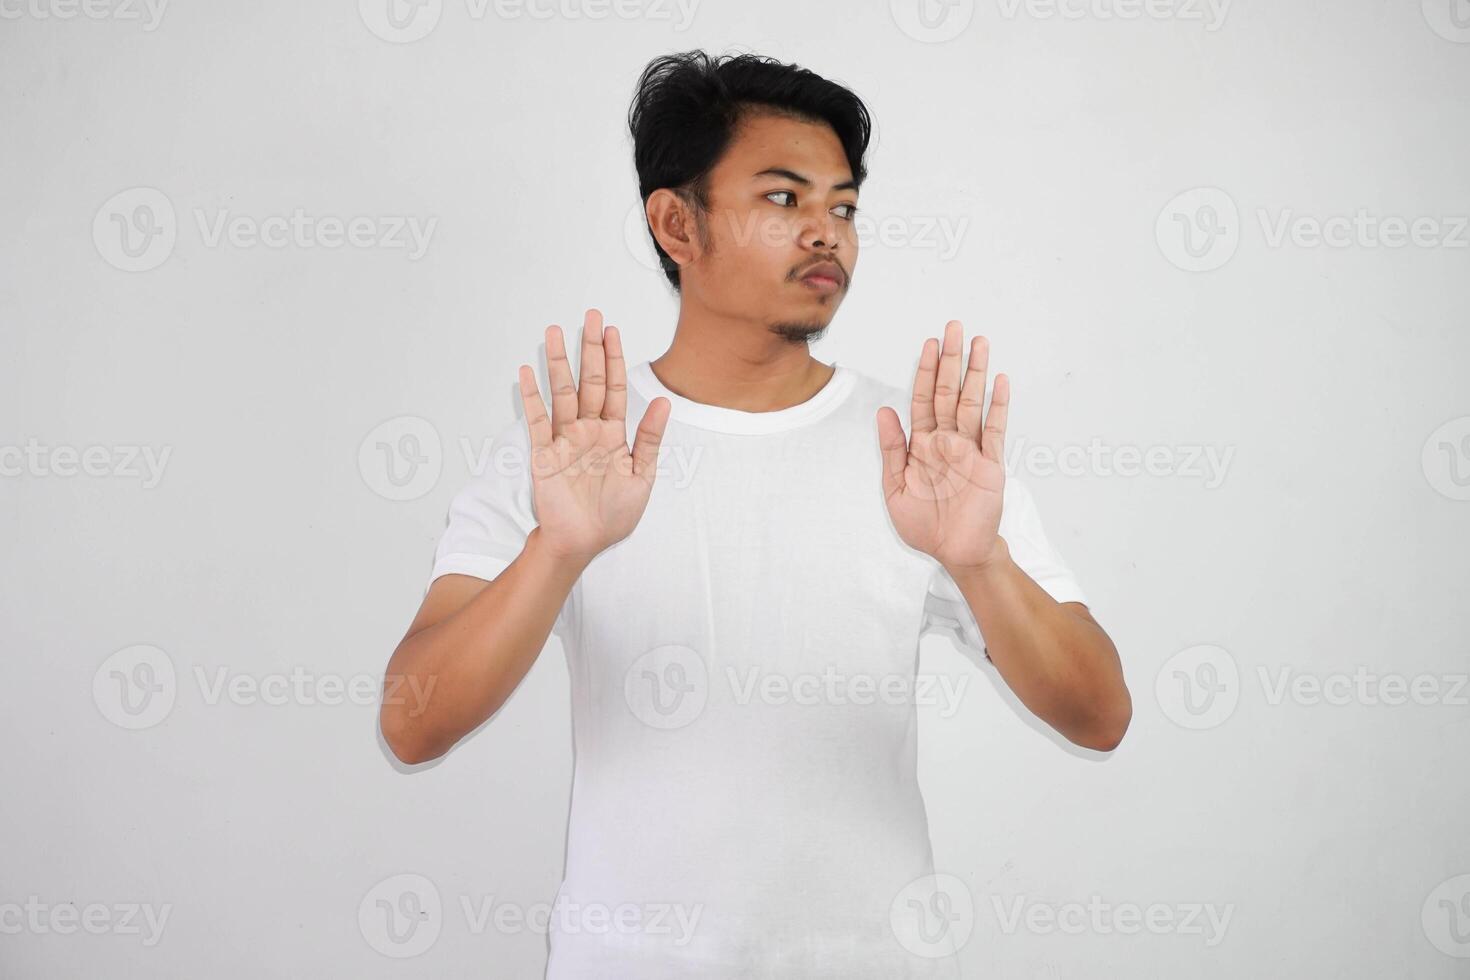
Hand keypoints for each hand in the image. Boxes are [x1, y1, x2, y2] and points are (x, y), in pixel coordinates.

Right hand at [518, 309, 670, 563]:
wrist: (584, 543)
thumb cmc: (612, 515)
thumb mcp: (641, 476)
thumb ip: (649, 438)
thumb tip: (662, 401)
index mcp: (613, 435)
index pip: (614, 388)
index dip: (614, 359)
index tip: (613, 331)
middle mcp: (588, 431)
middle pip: (589, 381)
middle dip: (590, 348)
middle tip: (590, 316)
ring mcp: (564, 440)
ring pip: (562, 393)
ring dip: (559, 363)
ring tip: (555, 331)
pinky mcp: (544, 454)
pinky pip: (537, 420)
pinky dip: (531, 397)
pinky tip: (526, 372)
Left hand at [876, 320, 1008, 572]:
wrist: (955, 553)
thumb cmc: (925, 524)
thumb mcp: (895, 488)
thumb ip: (891, 449)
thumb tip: (883, 411)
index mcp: (923, 445)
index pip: (924, 399)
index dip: (926, 372)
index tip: (929, 344)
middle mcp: (947, 441)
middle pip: (950, 392)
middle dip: (951, 360)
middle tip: (954, 327)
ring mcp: (971, 449)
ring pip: (973, 403)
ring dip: (976, 373)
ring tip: (980, 342)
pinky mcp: (991, 464)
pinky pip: (994, 430)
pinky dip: (998, 406)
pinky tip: (1001, 382)